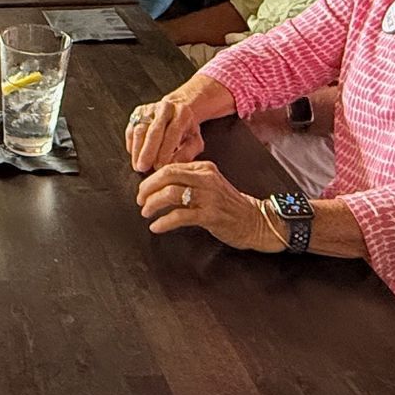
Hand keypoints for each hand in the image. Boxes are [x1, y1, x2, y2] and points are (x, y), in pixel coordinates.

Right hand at [124, 97, 204, 171]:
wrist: (176, 111)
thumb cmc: (186, 131)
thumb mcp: (194, 142)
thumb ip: (186, 154)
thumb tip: (172, 164)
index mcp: (182, 114)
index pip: (173, 132)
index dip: (165, 150)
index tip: (160, 166)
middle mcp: (165, 108)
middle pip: (153, 130)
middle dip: (147, 151)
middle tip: (143, 167)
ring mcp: (149, 109)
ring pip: (139, 130)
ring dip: (137, 150)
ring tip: (138, 166)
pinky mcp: (137, 113)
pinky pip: (131, 130)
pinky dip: (132, 145)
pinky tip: (135, 156)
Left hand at [137, 162, 282, 250]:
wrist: (255, 221)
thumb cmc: (229, 205)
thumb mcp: (210, 185)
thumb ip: (189, 180)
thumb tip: (159, 184)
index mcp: (204, 168)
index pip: (170, 167)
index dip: (151, 178)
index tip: (143, 190)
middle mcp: (206, 178)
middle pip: (167, 176)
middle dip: (148, 188)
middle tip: (139, 200)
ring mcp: (209, 197)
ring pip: (171, 194)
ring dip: (153, 204)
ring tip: (146, 212)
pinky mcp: (210, 215)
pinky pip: (179, 216)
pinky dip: (164, 222)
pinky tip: (156, 227)